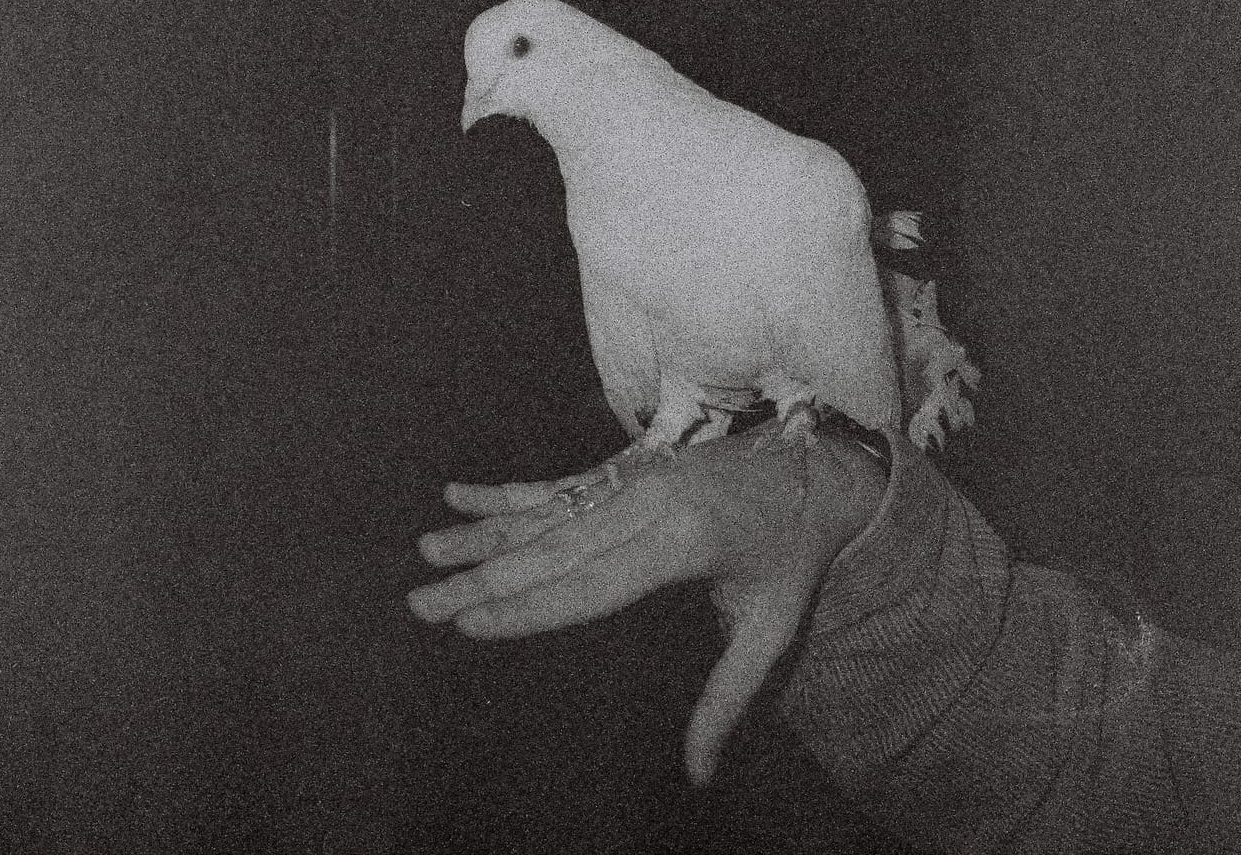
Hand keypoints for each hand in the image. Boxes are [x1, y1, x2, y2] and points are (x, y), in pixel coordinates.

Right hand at [407, 425, 889, 783]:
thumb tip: (699, 774)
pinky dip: (504, 493)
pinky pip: (556, 483)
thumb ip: (728, 697)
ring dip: (481, 535)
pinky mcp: (624, 466)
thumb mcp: (774, 628)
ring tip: (425, 550)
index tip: (471, 626)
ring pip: (544, 513)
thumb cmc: (793, 556)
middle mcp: (647, 502)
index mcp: (681, 543)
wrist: (820, 466)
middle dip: (482, 579)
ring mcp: (632, 477)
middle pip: (551, 549)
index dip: (527, 609)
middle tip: (420, 602)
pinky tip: (457, 495)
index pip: (589, 586)